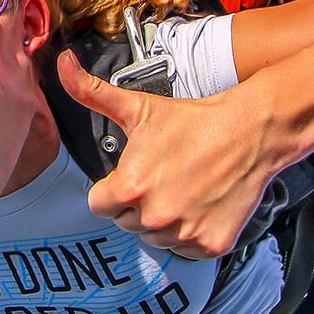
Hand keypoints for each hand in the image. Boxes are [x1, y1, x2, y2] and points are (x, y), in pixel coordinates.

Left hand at [56, 51, 277, 259]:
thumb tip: (63, 64)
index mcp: (130, 188)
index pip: (100, 205)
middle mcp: (155, 217)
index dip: (113, 188)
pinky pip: (185, 249)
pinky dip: (190, 233)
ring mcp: (184, 234)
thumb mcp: (138, 107)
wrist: (250, 131)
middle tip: (163, 177)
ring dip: (164, 220)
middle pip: (127, 222)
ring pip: (155, 237)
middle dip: (138, 203)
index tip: (133, 175)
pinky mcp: (210, 245)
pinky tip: (200, 204)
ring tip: (183, 189)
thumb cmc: (193, 120)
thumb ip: (92, 92)